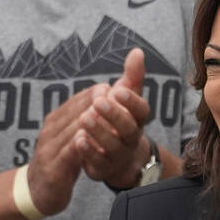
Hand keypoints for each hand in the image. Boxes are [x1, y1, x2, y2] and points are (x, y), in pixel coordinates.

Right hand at [25, 49, 151, 211]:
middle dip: (93, 103)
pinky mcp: (52, 169)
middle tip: (112, 94)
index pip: (76, 102)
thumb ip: (84, 123)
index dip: (94, 94)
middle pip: (74, 112)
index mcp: (56, 121)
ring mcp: (49, 149)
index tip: (111, 87)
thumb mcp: (72, 140)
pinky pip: (67, 154)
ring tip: (105, 112)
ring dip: (88, 120)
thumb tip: (101, 102)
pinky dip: (78, 145)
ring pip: (71, 130)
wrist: (39, 192)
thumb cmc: (60, 163)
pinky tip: (87, 139)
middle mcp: (51, 131)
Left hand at [81, 48, 151, 187]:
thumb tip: (137, 51)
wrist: (119, 156)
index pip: (141, 110)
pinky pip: (98, 162)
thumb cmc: (121, 119)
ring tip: (85, 117)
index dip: (131, 101)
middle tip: (98, 102)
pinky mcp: (104, 168)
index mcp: (138, 119)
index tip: (118, 90)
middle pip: (128, 129)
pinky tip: (78, 139)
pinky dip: (88, 152)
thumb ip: (132, 76)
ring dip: (99, 132)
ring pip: (112, 146)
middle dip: (114, 115)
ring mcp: (119, 155)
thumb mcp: (127, 97)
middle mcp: (132, 138)